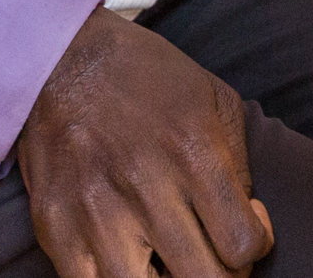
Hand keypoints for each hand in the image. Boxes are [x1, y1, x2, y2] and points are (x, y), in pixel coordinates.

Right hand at [15, 8, 273, 277]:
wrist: (61, 56)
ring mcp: (96, 213)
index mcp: (193, 153)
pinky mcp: (55, 228)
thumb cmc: (148, 78)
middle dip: (221, 276)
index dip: (256, 247)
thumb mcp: (214, 98)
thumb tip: (247, 223)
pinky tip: (129, 260)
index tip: (247, 228)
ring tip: (170, 262)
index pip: (243, 245)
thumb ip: (238, 165)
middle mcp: (146, 187)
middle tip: (214, 256)